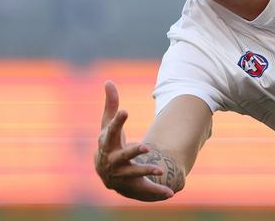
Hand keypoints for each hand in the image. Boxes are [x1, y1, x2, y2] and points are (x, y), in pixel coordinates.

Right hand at [94, 81, 174, 200]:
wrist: (104, 171)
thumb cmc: (108, 142)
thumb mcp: (108, 123)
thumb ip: (111, 104)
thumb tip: (108, 80)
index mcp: (107, 144)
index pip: (111, 131)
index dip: (118, 122)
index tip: (125, 110)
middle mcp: (112, 161)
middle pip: (123, 156)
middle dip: (133, 152)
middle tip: (145, 146)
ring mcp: (121, 175)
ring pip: (134, 174)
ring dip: (146, 171)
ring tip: (161, 169)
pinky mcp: (132, 186)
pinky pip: (144, 190)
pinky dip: (157, 192)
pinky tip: (170, 193)